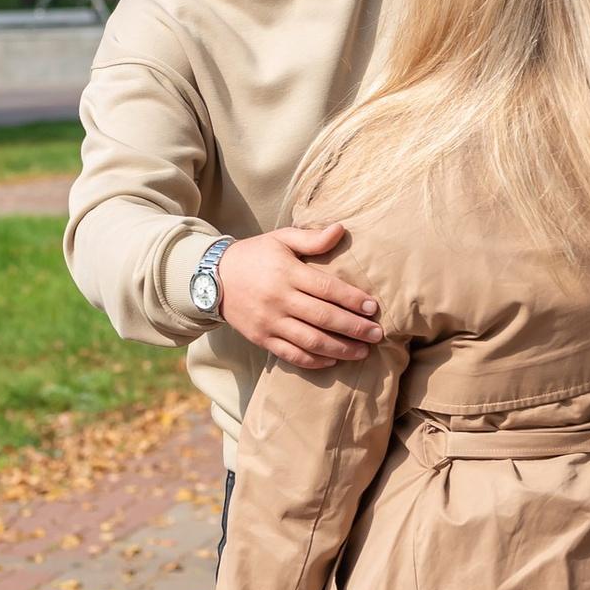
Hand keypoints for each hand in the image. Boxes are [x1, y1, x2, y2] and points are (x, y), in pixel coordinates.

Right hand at [215, 221, 381, 368]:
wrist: (211, 277)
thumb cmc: (254, 255)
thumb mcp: (280, 239)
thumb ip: (311, 238)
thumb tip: (341, 229)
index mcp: (287, 273)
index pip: (327, 289)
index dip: (352, 300)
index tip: (373, 308)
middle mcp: (279, 299)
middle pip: (323, 318)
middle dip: (354, 328)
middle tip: (377, 334)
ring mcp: (269, 322)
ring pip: (310, 341)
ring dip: (340, 349)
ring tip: (362, 351)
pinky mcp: (261, 339)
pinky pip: (291, 354)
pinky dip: (314, 360)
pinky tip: (332, 360)